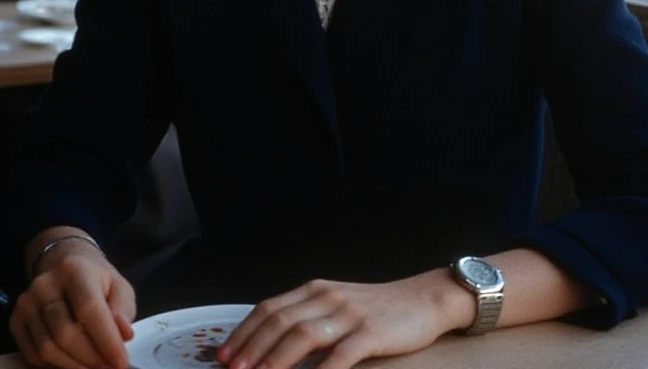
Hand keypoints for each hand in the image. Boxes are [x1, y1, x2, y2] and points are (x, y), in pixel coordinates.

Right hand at [9, 242, 135, 368]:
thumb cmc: (96, 279)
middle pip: (65, 334)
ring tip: (93, 365)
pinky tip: (72, 360)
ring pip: (47, 349)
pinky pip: (33, 355)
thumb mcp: (118, 287)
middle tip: (108, 367)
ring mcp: (26, 303)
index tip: (121, 363)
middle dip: (90, 358)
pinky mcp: (15, 320)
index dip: (106, 340)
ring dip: (74, 365)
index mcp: (75, 269)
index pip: (89, 309)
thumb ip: (122, 310)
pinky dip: (55, 365)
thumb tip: (124, 335)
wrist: (62, 262)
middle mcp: (45, 284)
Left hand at [216, 269, 467, 368]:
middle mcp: (328, 297)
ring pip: (303, 335)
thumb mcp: (337, 305)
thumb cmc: (377, 309)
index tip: (224, 354)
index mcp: (316, 289)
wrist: (423, 299)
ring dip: (275, 359)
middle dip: (251, 347)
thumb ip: (308, 318)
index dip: (244, 332)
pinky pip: (340, 354)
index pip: (270, 308)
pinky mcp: (371, 333)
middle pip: (280, 320)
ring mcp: (349, 314)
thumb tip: (270, 345)